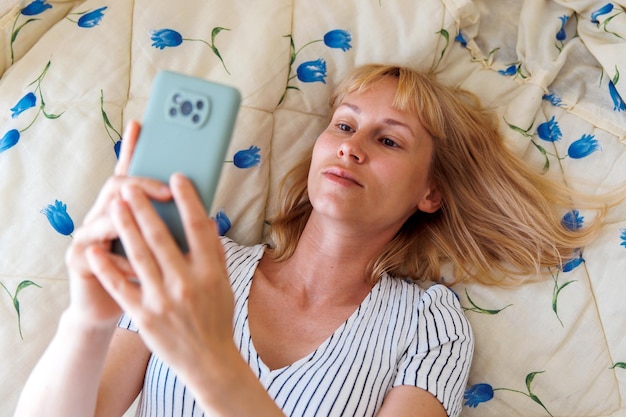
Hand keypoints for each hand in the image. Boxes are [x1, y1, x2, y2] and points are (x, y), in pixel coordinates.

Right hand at [65, 121, 171, 325]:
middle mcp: (104, 216)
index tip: (140, 124)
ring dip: (126, 214)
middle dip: (142, 183)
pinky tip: (132, 258)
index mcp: (127, 211)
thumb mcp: (165, 254)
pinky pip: (94, 251)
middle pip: (118, 187)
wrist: (113, 311)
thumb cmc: (148, 280)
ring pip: (103, 215)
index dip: (133, 148)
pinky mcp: (78, 259)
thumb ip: (180, 234)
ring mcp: (88, 235)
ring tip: (144, 211)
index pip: (130, 173)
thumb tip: (209, 218)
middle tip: (168, 187)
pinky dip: (115, 255)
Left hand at [85, 171, 235, 381]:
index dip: (188, 200)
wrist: (207, 359)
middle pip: (161, 238)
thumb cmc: (216, 315)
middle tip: (130, 186)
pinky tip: (96, 248)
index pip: (199, 228)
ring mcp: (163, 300)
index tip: (177, 177)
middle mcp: (187, 283)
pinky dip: (107, 267)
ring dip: (124, 227)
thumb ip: (213, 251)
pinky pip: (121, 286)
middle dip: (143, 208)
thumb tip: (206, 220)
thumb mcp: (223, 282)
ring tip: (114, 204)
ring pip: (138, 256)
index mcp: (210, 272)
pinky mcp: (143, 315)